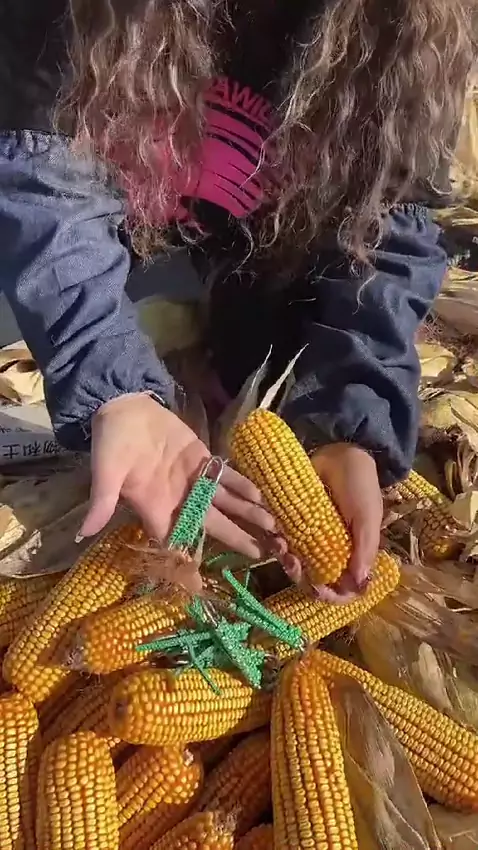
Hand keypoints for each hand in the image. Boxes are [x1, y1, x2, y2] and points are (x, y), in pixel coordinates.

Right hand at [78, 394, 278, 563]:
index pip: (175, 540)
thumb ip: (101, 501)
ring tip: (275, 528)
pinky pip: (226, 478)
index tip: (207, 581)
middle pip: (212, 525)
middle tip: (263, 555)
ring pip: (225, 503)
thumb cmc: (111, 443)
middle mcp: (178, 500)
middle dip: (237, 539)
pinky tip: (264, 496)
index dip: (189, 560)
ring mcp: (193, 481)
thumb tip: (83, 531)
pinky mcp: (202, 460)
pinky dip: (244, 486)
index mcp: (154, 508)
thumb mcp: (105, 473)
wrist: (122, 409)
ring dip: (248, 514)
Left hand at [282, 443, 382, 600]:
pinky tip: (275, 535)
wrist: (340, 450)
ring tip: (282, 547)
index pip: (345, 587)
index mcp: (353, 552)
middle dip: (304, 578)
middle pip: (316, 578)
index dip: (334, 594)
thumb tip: (360, 586)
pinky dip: (277, 543)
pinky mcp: (292, 521)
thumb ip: (364, 548)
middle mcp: (330, 549)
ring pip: (297, 562)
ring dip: (287, 561)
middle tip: (295, 566)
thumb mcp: (367, 516)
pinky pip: (282, 541)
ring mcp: (310, 536)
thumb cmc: (359, 485)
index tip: (321, 590)